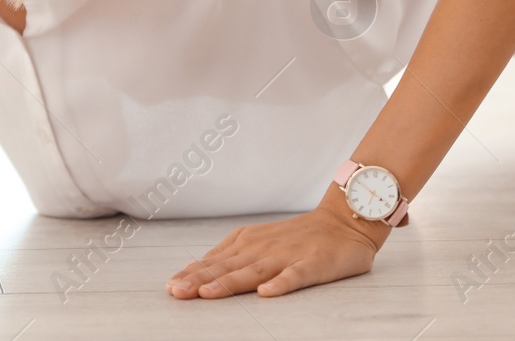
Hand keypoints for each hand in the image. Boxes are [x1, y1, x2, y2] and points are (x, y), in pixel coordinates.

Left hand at [166, 189, 387, 298]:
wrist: (343, 221)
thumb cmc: (297, 237)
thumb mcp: (258, 241)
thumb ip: (229, 257)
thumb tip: (193, 271)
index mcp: (247, 243)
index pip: (214, 262)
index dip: (192, 274)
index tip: (171, 287)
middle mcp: (262, 248)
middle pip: (227, 267)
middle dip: (200, 280)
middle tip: (177, 292)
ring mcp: (287, 256)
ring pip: (254, 272)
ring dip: (230, 282)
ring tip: (208, 294)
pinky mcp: (312, 264)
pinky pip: (295, 276)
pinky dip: (281, 283)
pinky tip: (268, 293)